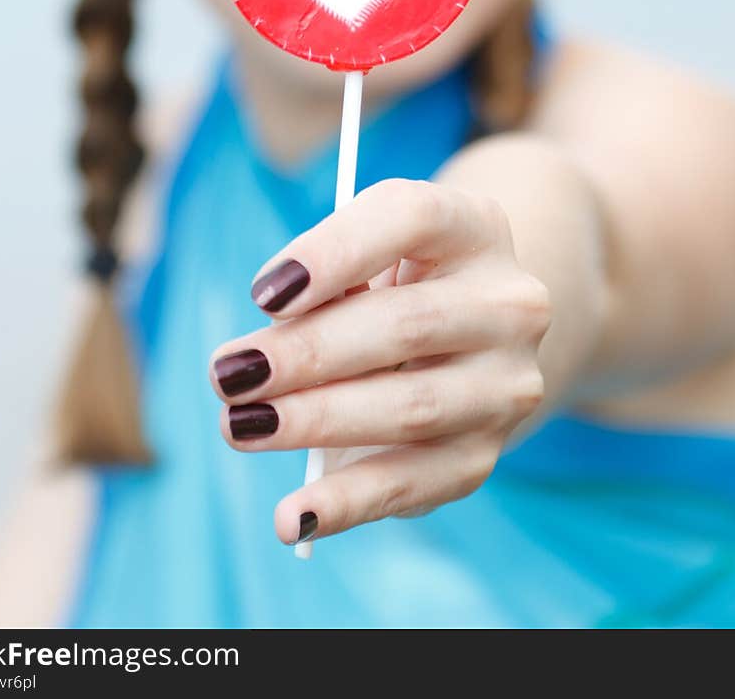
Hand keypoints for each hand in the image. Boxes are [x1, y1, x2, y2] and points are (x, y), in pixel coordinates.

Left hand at [208, 176, 551, 546]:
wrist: (477, 333)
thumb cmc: (398, 279)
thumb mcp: (371, 253)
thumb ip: (330, 279)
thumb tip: (268, 347)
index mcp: (474, 227)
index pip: (411, 219)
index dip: (334, 253)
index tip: (261, 294)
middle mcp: (508, 303)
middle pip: (405, 324)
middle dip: (306, 354)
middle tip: (227, 374)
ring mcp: (506, 384)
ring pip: (410, 408)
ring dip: (314, 422)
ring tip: (239, 425)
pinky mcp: (484, 454)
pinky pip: (414, 484)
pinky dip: (348, 503)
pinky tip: (290, 515)